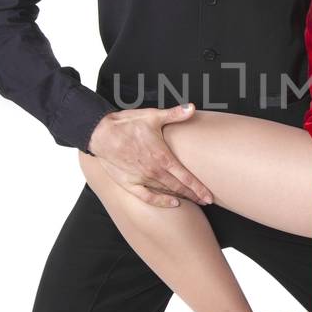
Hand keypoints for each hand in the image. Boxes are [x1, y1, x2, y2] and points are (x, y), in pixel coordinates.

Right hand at [81, 105, 214, 207]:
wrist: (102, 133)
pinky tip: (172, 203)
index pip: (186, 177)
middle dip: (194, 195)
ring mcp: (142, 179)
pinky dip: (161, 202)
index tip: (209, 196)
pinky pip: (148, 198)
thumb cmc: (127, 124)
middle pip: (179, 187)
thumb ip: (175, 114)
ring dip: (181, 197)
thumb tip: (191, 107)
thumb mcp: (153, 116)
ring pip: (166, 192)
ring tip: (193, 201)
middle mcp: (154, 171)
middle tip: (206, 201)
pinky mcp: (130, 183)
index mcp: (163, 157)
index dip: (199, 188)